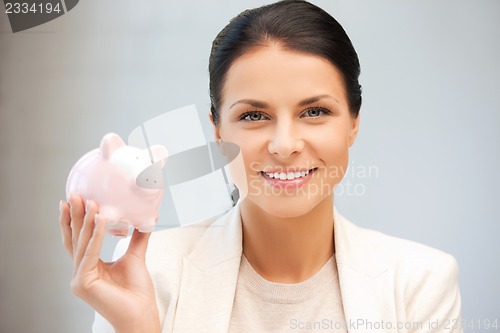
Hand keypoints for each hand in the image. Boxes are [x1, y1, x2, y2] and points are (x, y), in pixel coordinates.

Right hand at [59, 195, 160, 332]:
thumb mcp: (136, 256)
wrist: (142, 312)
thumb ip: (138, 236)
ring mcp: (79, 279)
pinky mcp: (83, 283)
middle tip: (74, 194)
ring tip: (91, 201)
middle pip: (75, 239)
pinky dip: (96, 235)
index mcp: (88, 266)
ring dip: (87, 221)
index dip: (75, 219)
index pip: (78, 239)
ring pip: (82, 244)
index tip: (75, 199)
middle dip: (75, 215)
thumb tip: (148, 216)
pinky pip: (90, 253)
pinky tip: (100, 218)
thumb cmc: (137, 291)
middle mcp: (80, 272)